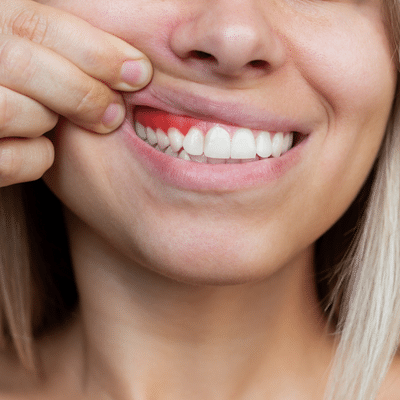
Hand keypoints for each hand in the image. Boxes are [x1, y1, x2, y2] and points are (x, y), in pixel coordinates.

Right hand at [0, 0, 151, 186]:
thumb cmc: (23, 83)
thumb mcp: (37, 50)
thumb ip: (67, 47)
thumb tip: (135, 66)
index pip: (35, 25)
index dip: (97, 51)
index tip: (140, 72)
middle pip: (24, 65)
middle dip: (84, 92)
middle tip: (115, 114)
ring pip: (16, 112)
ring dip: (49, 121)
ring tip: (55, 121)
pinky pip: (13, 160)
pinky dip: (37, 158)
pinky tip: (40, 147)